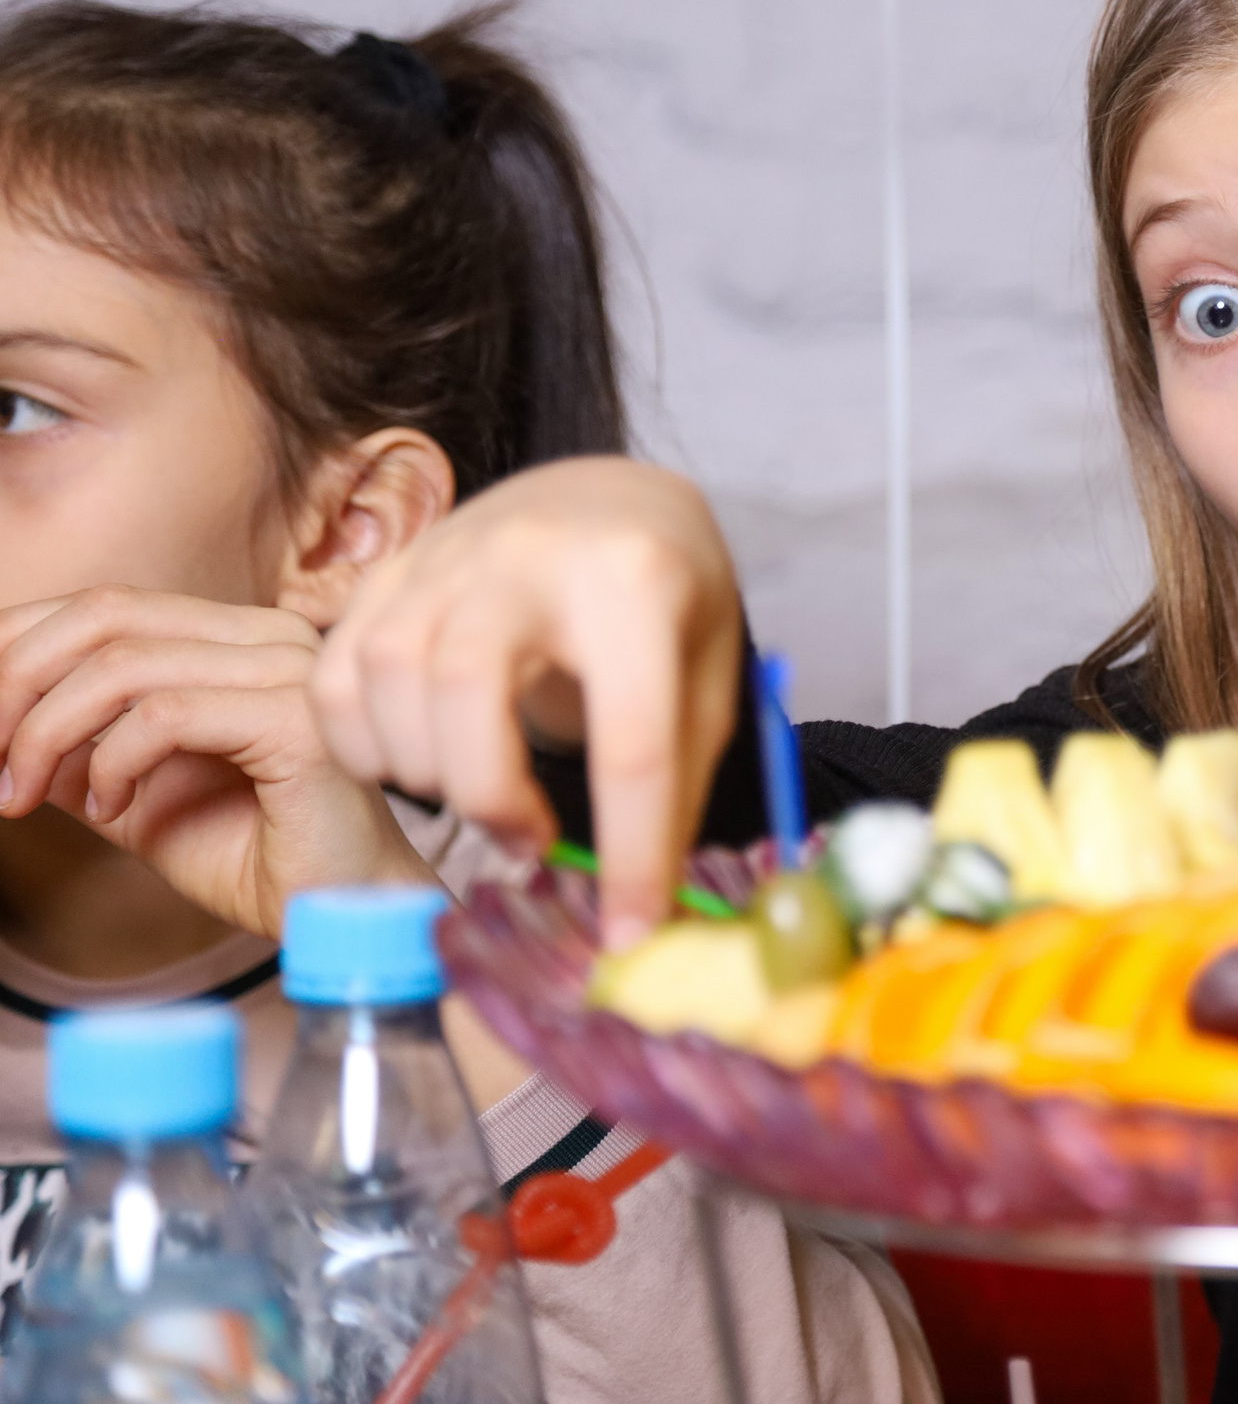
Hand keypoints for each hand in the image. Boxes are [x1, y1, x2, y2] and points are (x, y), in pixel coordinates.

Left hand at [0, 588, 434, 942]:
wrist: (337, 912)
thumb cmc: (248, 851)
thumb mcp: (127, 788)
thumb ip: (70, 746)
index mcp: (239, 635)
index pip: (104, 605)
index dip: (16, 649)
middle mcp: (271, 634)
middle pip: (104, 615)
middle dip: (15, 684)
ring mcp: (293, 670)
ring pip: (124, 665)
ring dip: (47, 734)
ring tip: (25, 796)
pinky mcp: (298, 721)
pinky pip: (166, 716)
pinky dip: (110, 763)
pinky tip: (108, 809)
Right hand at [309, 457, 744, 947]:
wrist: (610, 504)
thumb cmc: (668, 602)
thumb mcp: (705, 682)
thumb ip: (675, 787)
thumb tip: (640, 911)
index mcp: (637, 583)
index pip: (633, 740)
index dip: (632, 853)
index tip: (628, 930)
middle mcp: (530, 556)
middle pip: (466, 687)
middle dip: (490, 794)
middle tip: (527, 840)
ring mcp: (446, 556)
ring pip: (387, 677)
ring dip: (425, 771)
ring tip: (482, 795)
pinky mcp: (388, 575)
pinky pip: (335, 674)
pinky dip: (361, 744)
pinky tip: (416, 761)